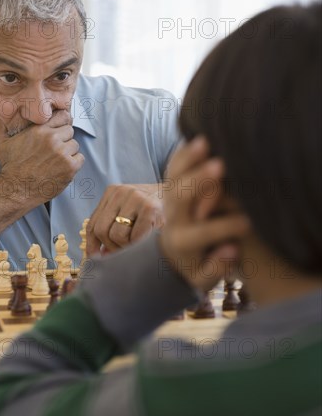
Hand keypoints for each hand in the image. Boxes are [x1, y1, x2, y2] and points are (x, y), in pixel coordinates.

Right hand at [0, 102, 84, 203]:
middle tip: (53, 151)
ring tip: (55, 162)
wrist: (14, 190)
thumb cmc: (7, 168)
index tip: (59, 130)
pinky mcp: (69, 167)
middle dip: (64, 139)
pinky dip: (74, 164)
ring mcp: (62, 153)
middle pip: (70, 131)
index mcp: (39, 130)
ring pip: (75, 145)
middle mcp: (52, 139)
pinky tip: (61, 169)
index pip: (62, 116)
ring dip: (68, 153)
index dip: (62, 123)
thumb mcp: (0, 142)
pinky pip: (80, 159)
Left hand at [86, 184, 163, 255]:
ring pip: (116, 235)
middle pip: (101, 230)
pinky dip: (139, 244)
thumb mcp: (129, 212)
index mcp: (112, 192)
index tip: (96, 257)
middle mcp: (121, 192)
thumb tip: (98, 255)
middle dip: (111, 247)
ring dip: (126, 246)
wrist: (181, 197)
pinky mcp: (150, 207)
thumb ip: (112, 227)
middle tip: (124, 250)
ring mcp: (136, 198)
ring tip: (139, 241)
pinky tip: (149, 238)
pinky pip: (135, 237)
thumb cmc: (154, 210)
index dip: (92, 244)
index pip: (92, 223)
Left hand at [159, 137, 249, 291]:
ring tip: (204, 141)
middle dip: (200, 182)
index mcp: (181, 242)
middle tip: (220, 166)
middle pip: (181, 198)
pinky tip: (196, 136)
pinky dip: (183, 152)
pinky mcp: (168, 187)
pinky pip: (172, 167)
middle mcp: (171, 218)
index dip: (223, 228)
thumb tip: (231, 250)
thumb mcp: (204, 279)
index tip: (247, 223)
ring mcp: (167, 200)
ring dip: (189, 159)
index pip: (201, 233)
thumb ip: (217, 268)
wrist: (171, 252)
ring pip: (174, 177)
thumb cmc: (196, 265)